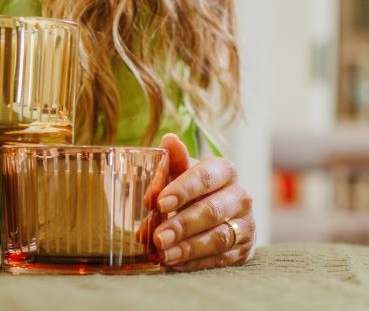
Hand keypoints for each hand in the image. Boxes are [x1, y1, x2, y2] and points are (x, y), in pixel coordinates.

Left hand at [152, 134, 255, 270]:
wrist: (212, 210)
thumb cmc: (189, 186)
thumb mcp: (179, 171)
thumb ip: (173, 159)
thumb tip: (170, 140)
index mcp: (224, 170)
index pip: (204, 177)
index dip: (182, 190)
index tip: (158, 203)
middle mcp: (240, 196)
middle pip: (211, 211)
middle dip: (181, 225)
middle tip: (157, 236)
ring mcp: (246, 224)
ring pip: (218, 238)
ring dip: (188, 248)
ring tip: (163, 253)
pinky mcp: (245, 249)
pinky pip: (221, 259)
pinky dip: (196, 262)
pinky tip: (175, 263)